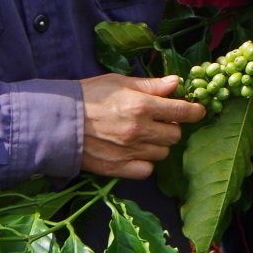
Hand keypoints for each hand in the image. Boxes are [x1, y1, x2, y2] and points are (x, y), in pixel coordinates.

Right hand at [79, 74, 205, 178]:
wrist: (55, 122)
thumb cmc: (87, 96)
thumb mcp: (119, 82)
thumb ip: (151, 85)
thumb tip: (176, 83)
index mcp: (141, 105)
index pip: (182, 111)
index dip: (194, 111)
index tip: (197, 111)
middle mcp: (139, 130)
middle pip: (175, 134)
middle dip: (172, 127)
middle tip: (160, 121)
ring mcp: (129, 151)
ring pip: (162, 153)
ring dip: (158, 144)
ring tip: (144, 136)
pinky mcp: (117, 168)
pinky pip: (146, 170)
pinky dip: (145, 162)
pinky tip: (136, 152)